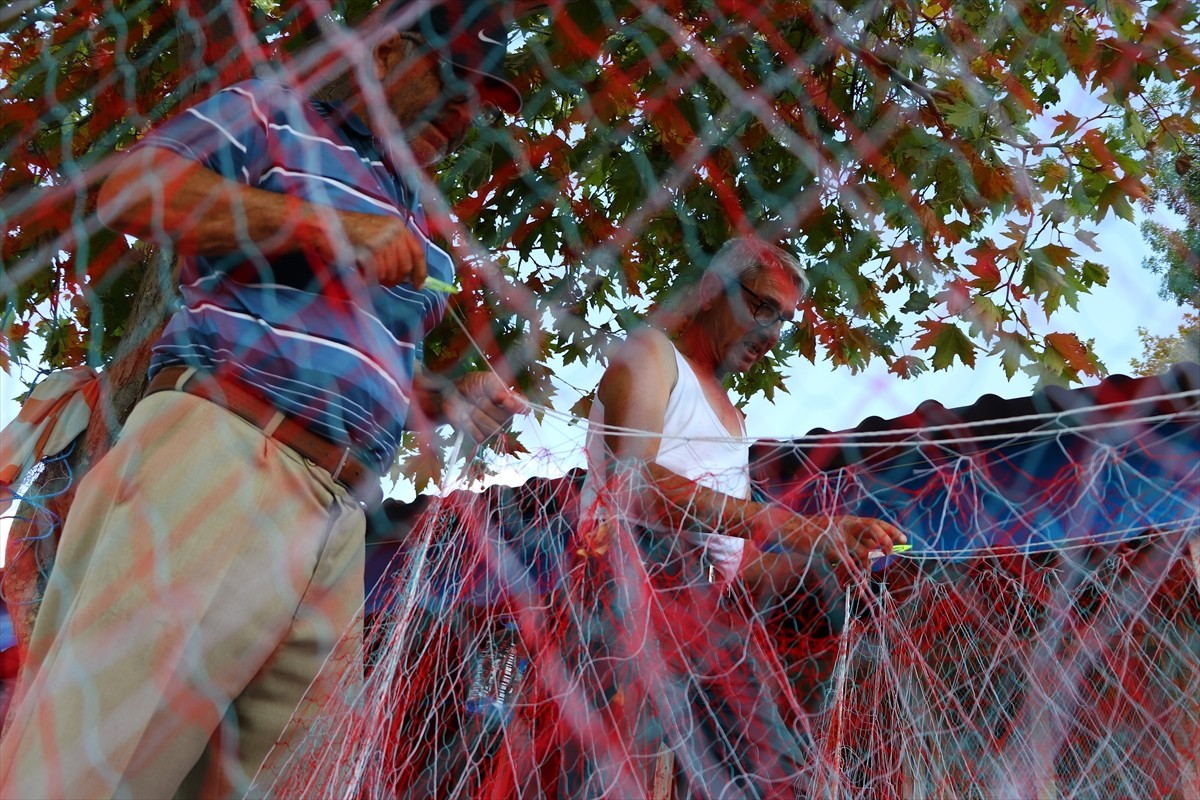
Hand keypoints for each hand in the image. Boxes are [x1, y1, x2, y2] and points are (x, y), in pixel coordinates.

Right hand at [323, 211, 427, 287]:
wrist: (325, 224)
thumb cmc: (349, 232)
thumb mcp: (377, 235)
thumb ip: (395, 250)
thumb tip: (409, 274)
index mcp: (397, 226)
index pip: (417, 252)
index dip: (420, 271)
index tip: (420, 284)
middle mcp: (393, 230)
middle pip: (405, 266)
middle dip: (396, 279)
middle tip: (385, 282)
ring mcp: (382, 239)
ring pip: (390, 271)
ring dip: (380, 279)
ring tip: (369, 274)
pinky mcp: (370, 248)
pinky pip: (376, 273)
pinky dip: (368, 278)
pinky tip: (361, 273)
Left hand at [444, 371, 528, 442]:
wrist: (452, 393)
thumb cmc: (472, 384)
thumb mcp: (487, 380)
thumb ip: (500, 389)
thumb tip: (512, 401)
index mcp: (510, 400)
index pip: (522, 407)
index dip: (515, 407)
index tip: (505, 401)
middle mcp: (505, 416)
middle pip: (505, 419)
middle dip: (488, 407)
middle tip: (478, 398)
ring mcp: (493, 428)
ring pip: (492, 428)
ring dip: (477, 415)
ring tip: (469, 406)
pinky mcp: (480, 436)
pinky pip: (480, 436)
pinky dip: (469, 425)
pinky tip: (464, 416)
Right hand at [776, 512, 906, 578]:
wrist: (786, 529)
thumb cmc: (808, 535)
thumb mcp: (830, 532)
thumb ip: (848, 539)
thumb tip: (869, 551)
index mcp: (847, 521)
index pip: (874, 522)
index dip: (890, 530)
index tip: (904, 539)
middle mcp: (844, 525)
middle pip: (872, 530)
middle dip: (885, 542)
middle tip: (889, 554)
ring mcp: (837, 536)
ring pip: (862, 552)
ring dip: (868, 568)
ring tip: (867, 581)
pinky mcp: (828, 547)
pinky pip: (847, 565)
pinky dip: (855, 578)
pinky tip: (859, 589)